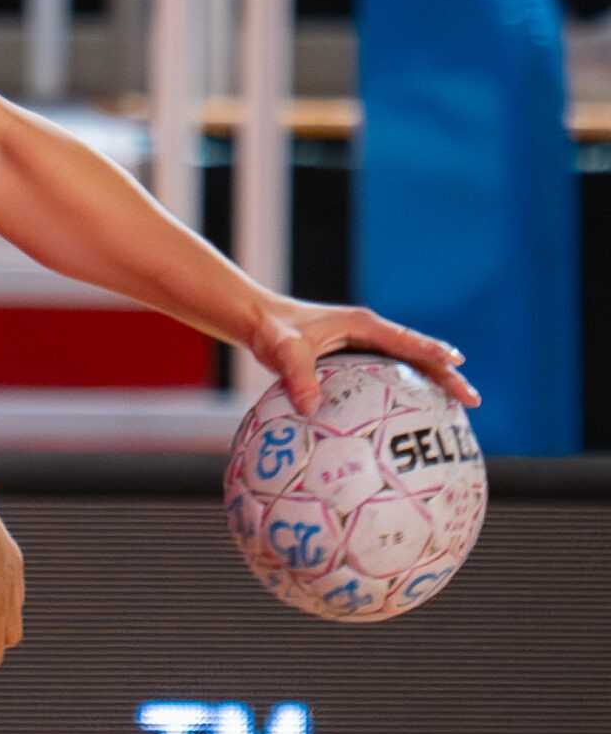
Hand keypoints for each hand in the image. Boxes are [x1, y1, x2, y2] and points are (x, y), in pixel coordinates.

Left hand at [248, 297, 477, 417]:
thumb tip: (309, 408)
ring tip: (462, 406)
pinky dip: (412, 388)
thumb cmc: (273, 331)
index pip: (404, 339)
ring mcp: (367, 345)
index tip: (456, 363)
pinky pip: (393, 374)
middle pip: (418, 354)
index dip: (431, 351)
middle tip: (472, 398)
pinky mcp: (359, 358)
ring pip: (410, 364)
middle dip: (447, 374)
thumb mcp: (283, 352)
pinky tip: (422, 412)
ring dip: (435, 382)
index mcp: (362, 325)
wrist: (261, 322)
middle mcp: (370, 333)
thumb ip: (296, 377)